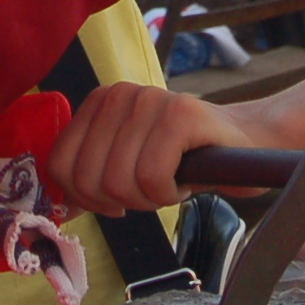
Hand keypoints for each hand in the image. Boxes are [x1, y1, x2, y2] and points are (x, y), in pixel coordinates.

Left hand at [45, 82, 253, 212]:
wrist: (243, 142)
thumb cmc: (180, 161)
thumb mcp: (124, 165)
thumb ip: (89, 180)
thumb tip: (60, 210)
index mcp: (98, 102)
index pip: (60, 165)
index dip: (87, 199)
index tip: (117, 200)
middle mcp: (118, 94)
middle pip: (89, 179)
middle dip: (122, 201)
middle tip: (150, 191)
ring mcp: (149, 99)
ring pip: (119, 182)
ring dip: (149, 199)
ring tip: (170, 182)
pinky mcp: (180, 114)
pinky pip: (152, 177)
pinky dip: (169, 193)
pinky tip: (184, 180)